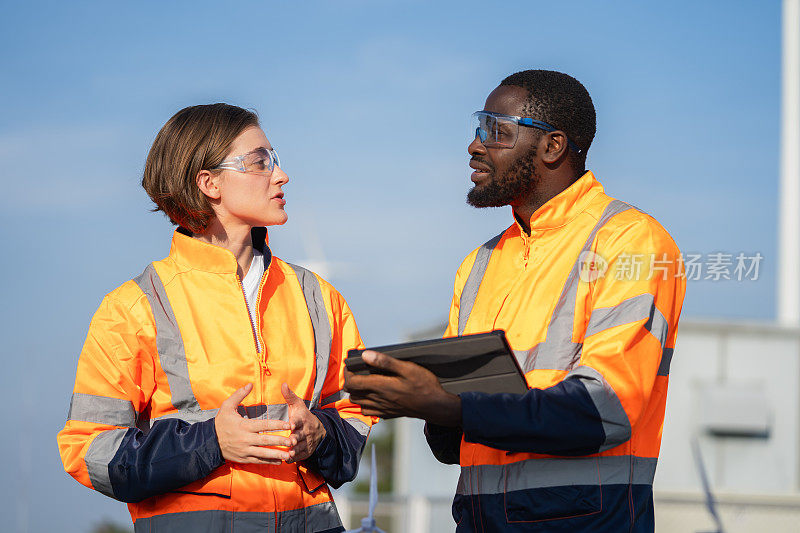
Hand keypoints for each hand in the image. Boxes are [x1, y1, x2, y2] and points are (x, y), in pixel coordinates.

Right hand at [214, 383, 295, 464]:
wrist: (210, 442)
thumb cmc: (221, 422)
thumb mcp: (227, 406)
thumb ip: (239, 395)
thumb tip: (250, 384)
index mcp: (244, 426)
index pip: (263, 425)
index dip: (277, 425)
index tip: (289, 425)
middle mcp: (245, 439)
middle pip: (266, 440)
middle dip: (280, 441)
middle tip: (293, 441)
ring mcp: (245, 450)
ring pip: (263, 453)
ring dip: (277, 454)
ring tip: (289, 454)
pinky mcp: (244, 459)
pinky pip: (258, 461)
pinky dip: (269, 462)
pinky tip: (279, 462)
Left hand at [282, 383, 326, 462]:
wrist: (318, 430)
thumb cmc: (302, 416)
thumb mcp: (298, 405)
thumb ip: (289, 396)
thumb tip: (283, 384)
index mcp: (302, 419)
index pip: (299, 421)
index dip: (295, 423)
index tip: (291, 424)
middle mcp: (306, 431)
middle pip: (300, 435)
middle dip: (296, 438)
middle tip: (291, 441)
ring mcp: (307, 442)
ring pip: (300, 447)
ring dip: (295, 450)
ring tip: (288, 454)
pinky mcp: (306, 452)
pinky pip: (300, 456)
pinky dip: (294, 458)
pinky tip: (286, 460)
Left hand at [344, 351, 461, 425]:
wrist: (435, 406)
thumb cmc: (424, 385)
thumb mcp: (408, 368)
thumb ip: (385, 361)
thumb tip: (365, 355)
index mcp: (381, 386)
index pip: (352, 382)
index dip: (347, 373)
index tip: (351, 365)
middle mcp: (378, 399)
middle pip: (352, 393)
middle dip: (351, 382)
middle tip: (357, 372)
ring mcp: (382, 409)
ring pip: (358, 404)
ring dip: (357, 393)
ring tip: (364, 382)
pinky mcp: (387, 414)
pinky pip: (368, 412)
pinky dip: (365, 404)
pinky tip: (373, 396)